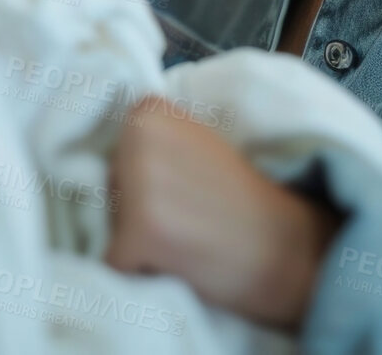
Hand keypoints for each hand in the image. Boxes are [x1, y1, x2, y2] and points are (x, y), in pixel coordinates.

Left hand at [103, 93, 344, 331]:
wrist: (288, 245)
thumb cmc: (241, 201)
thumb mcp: (195, 145)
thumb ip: (151, 143)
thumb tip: (93, 162)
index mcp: (149, 111)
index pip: (109, 153)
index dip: (135, 180)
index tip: (177, 188)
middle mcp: (140, 136)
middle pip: (102, 189)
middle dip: (130, 211)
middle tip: (183, 216)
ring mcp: (140, 182)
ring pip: (105, 226)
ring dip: (133, 242)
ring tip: (181, 238)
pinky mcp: (140, 229)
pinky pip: (112, 260)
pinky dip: (135, 271)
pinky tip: (176, 260)